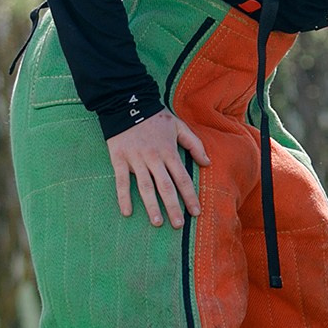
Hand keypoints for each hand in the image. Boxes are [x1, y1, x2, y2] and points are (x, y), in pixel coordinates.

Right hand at [108, 112, 209, 226]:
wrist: (127, 104)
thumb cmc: (155, 117)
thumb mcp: (179, 126)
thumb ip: (195, 144)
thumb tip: (208, 163)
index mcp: (169, 151)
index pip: (183, 178)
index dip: (190, 196)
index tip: (196, 212)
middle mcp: (153, 158)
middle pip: (166, 187)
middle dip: (173, 207)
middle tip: (178, 224)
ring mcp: (136, 159)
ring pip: (145, 187)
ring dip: (152, 206)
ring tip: (157, 223)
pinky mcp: (119, 159)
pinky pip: (122, 181)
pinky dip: (123, 197)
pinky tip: (127, 212)